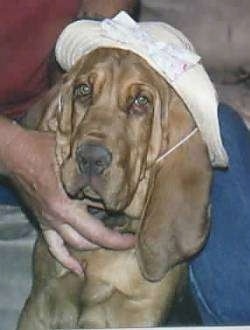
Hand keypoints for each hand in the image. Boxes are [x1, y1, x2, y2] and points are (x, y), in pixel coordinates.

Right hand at [3, 128, 134, 273]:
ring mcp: (49, 222)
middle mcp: (57, 219)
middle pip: (88, 241)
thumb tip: (115, 176)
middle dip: (110, 243)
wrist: (15, 153)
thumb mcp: (72, 156)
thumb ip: (92, 168)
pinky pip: (54, 247)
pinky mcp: (43, 222)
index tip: (133, 239)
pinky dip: (66, 260)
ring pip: (73, 246)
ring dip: (93, 248)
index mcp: (65, 205)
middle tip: (127, 239)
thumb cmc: (43, 150)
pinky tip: (77, 270)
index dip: (117, 240)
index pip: (97, 232)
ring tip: (109, 247)